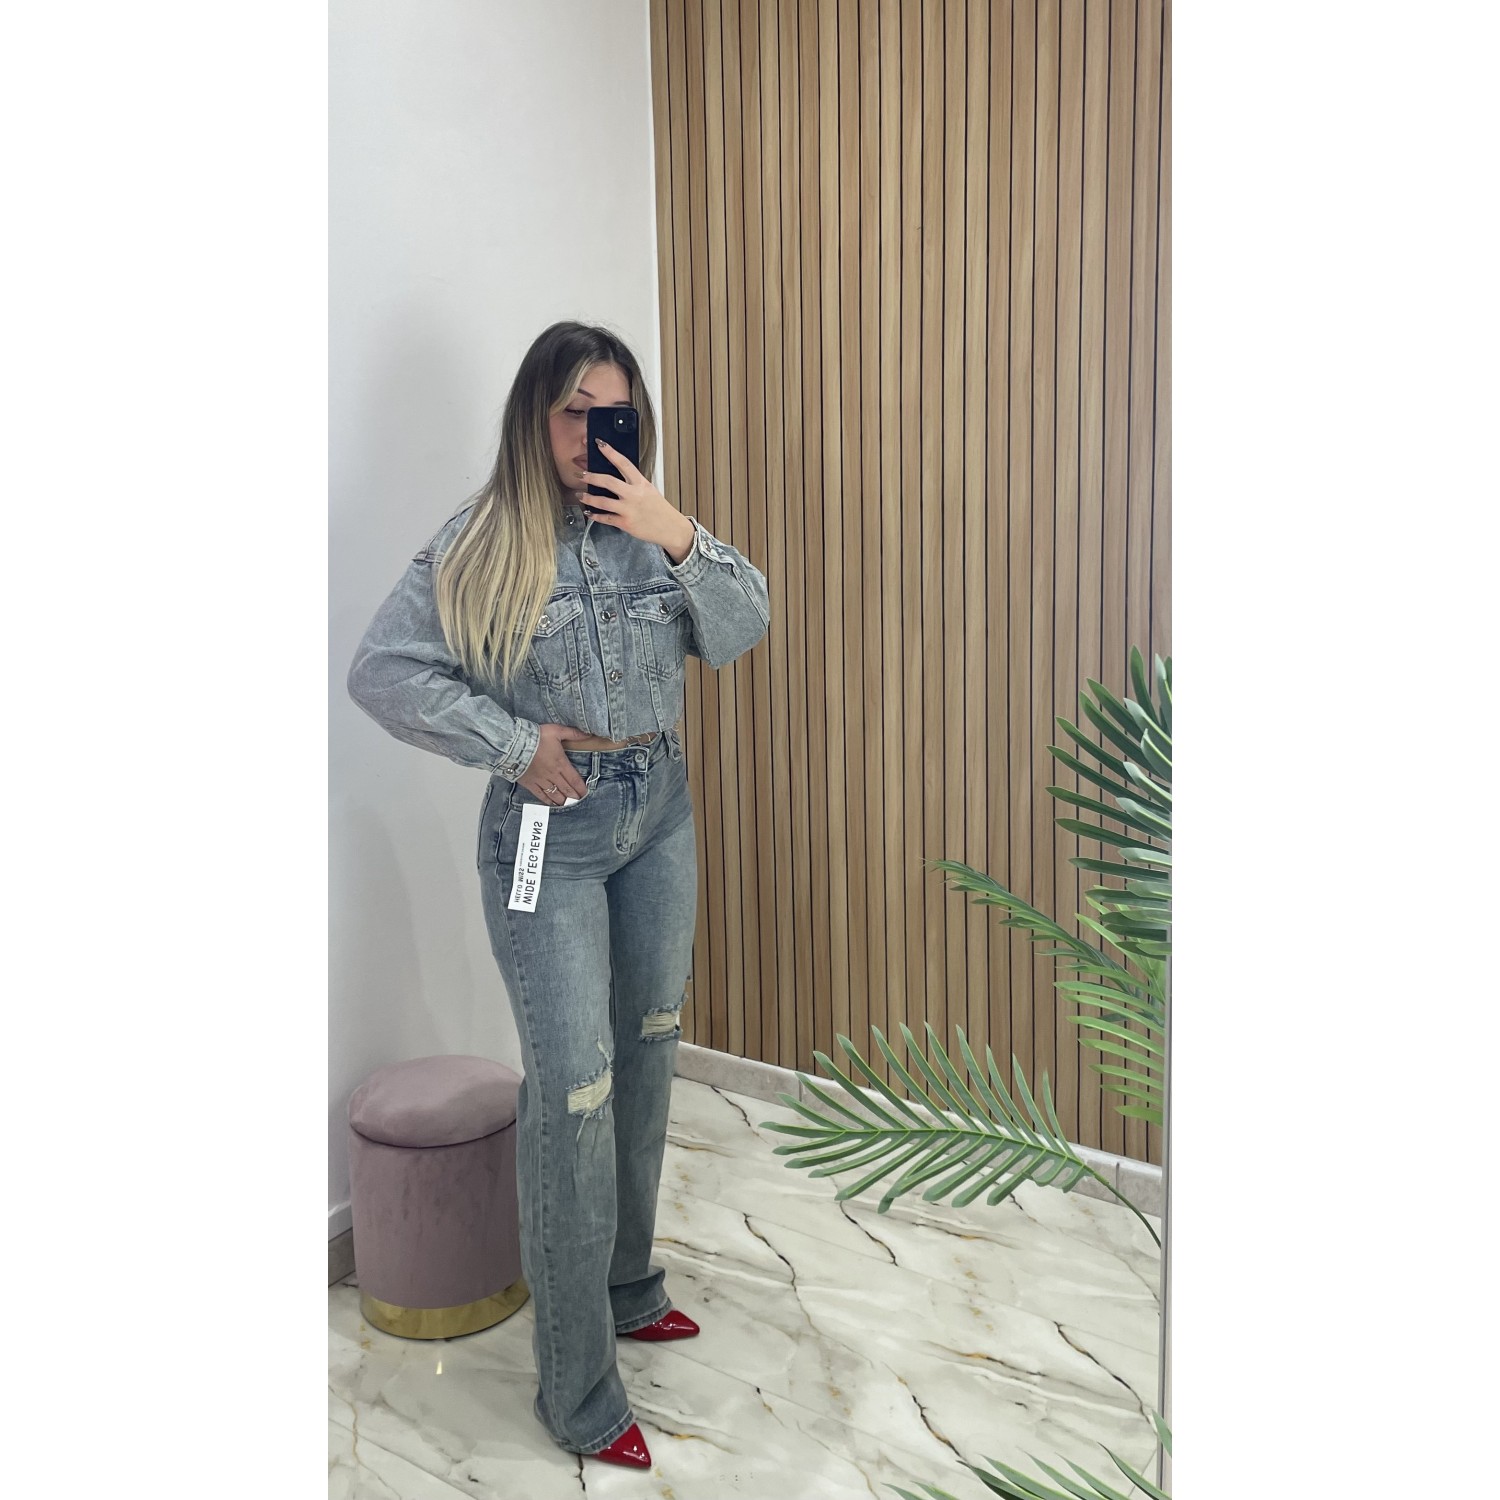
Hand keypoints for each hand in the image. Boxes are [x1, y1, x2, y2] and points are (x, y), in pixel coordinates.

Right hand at [518, 723, 590, 805]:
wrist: (514, 744)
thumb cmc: (536, 737)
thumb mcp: (556, 730)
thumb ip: (573, 733)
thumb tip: (588, 735)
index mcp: (561, 763)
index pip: (574, 779)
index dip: (581, 788)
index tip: (586, 793)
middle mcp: (552, 774)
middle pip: (566, 789)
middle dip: (574, 797)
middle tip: (579, 801)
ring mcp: (541, 780)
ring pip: (555, 795)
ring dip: (563, 801)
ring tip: (568, 804)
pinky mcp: (530, 783)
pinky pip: (541, 795)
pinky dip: (548, 801)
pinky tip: (552, 804)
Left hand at [585, 441, 695, 561]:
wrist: (670, 528)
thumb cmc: (659, 509)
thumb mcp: (649, 490)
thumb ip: (634, 483)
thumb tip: (615, 477)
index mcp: (641, 483)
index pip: (623, 463)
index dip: (610, 452)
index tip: (599, 444)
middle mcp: (634, 494)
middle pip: (608, 481)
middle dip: (591, 477)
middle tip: (581, 474)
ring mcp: (628, 509)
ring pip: (602, 501)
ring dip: (588, 498)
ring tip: (580, 495)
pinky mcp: (625, 523)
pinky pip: (605, 518)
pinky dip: (595, 516)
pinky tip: (589, 512)